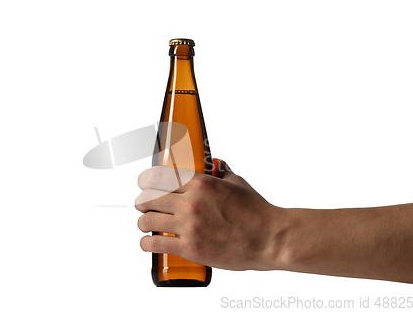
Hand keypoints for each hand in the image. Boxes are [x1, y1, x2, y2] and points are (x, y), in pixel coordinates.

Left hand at [135, 159, 285, 270]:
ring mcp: (189, 226)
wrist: (270, 239)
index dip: (145, 180)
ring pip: (147, 220)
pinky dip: (146, 244)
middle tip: (145, 206)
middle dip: (143, 202)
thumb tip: (214, 163)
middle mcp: (191, 202)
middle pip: (148, 198)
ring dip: (143, 222)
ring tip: (146, 224)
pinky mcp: (190, 248)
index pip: (158, 176)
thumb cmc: (256, 211)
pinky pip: (154, 245)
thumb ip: (221, 171)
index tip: (144, 184)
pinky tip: (148, 243)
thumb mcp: (237, 182)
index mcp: (201, 183)